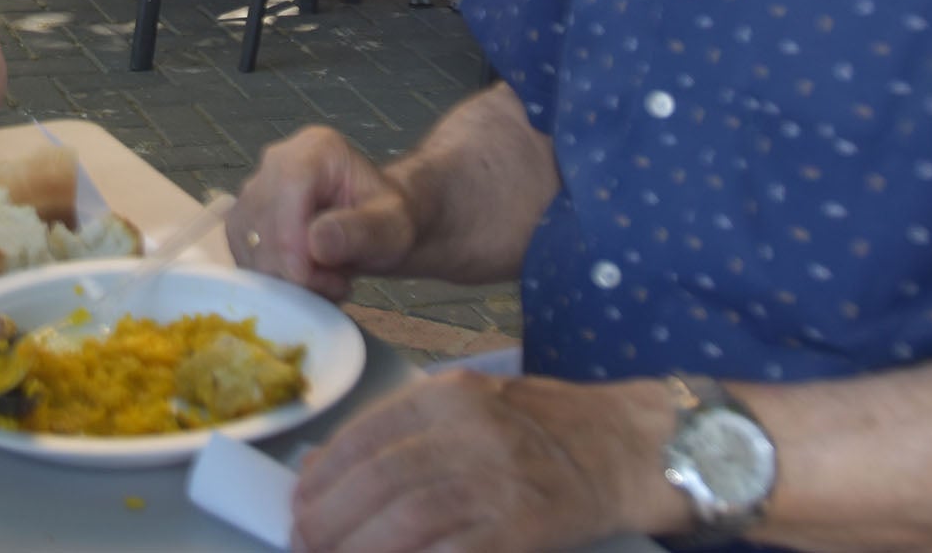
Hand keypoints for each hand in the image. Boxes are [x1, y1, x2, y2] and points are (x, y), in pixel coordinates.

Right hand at [227, 125, 418, 300]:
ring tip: (324, 281)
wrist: (375, 226)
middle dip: (290, 264)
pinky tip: (304, 281)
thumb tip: (316, 244)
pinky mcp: (243, 220)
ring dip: (282, 276)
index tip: (307, 276)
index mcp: (315, 149)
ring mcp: (255, 190)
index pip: (287, 187)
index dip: (289, 237)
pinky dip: (270, 278)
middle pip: (261, 218)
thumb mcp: (391, 227)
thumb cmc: (386, 220)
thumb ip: (360, 231)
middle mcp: (276, 161)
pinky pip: (242, 255)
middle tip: (333, 285)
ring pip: (246, 241)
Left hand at [292, 372, 671, 552]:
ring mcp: (499, 478)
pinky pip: (454, 550)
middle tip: (305, 542)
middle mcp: (470, 430)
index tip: (298, 505)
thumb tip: (327, 469)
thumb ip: (406, 431)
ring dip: (359, 549)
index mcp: (451, 394)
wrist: (632, 447)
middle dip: (331, 519)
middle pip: (380, 480)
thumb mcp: (473, 405)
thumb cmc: (548, 428)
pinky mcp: (523, 524)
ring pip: (408, 519)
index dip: (324, 477)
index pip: (366, 435)